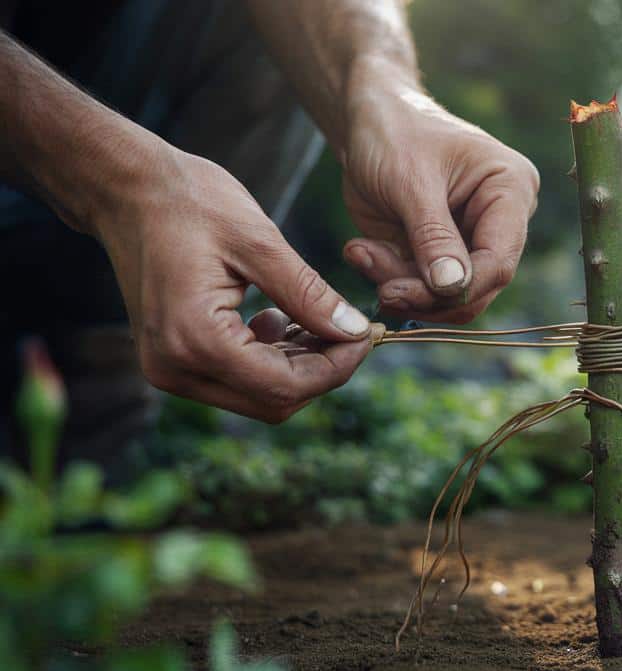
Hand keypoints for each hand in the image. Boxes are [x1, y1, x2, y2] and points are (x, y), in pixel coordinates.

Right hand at [97, 145, 374, 422]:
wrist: (127, 190)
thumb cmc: (190, 202)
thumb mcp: (259, 242)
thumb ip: (308, 294)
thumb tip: (354, 331)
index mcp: (193, 339)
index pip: (284, 385)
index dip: (336, 368)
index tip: (366, 335)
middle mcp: (175, 368)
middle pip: (273, 401)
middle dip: (322, 371)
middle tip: (351, 329)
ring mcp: (170, 370)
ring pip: (258, 395)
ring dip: (299, 367)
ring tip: (318, 319)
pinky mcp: (174, 361)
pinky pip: (238, 379)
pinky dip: (272, 360)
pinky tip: (282, 319)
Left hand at [338, 60, 538, 323]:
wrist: (366, 118)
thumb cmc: (394, 131)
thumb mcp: (410, 181)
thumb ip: (433, 236)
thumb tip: (453, 287)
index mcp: (511, 190)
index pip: (499, 258)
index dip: (460, 287)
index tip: (407, 291)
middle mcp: (500, 221)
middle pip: (477, 286)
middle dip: (425, 293)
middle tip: (381, 287)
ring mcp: (471, 240)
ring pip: (447, 296)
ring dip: (401, 286)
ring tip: (359, 253)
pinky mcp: (441, 254)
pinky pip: (422, 289)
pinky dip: (388, 278)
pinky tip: (360, 250)